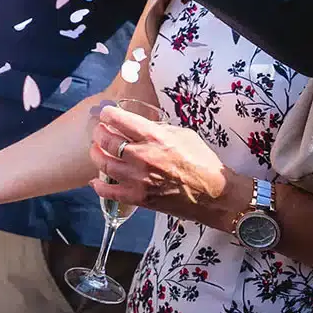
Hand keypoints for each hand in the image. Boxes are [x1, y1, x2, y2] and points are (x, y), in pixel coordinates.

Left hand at [89, 104, 243, 226]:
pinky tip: (96, 179)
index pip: (120, 120)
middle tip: (100, 131)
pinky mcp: (139, 198)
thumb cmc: (202, 162)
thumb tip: (138, 125)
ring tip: (97, 150)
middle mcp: (143, 157)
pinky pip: (109, 192)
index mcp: (155, 137)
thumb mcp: (183, 134)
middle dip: (99, 132)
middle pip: (107, 140)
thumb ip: (158, 128)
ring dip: (96, 154)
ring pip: (103, 164)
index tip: (106, 114)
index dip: (108, 114)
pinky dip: (99, 185)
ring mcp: (139, 179)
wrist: (215, 195)